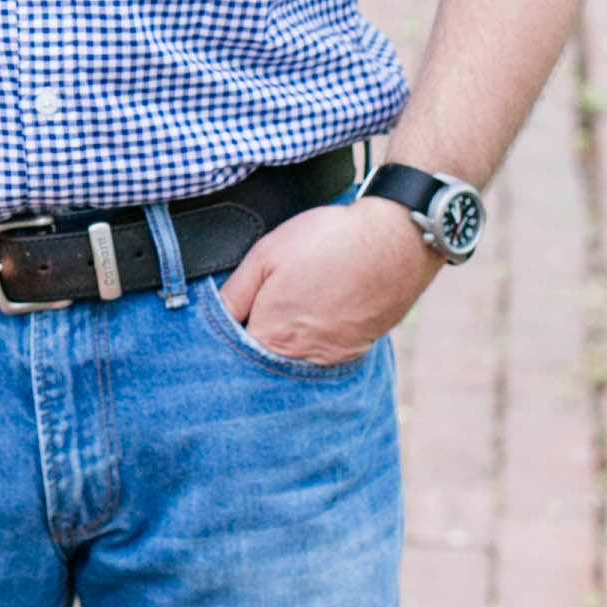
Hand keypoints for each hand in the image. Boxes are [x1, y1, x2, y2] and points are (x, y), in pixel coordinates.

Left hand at [218, 196, 437, 363]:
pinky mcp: (351, 353)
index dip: (225, 339)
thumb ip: (233, 294)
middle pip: (261, 365)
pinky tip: (312, 317)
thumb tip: (213, 317)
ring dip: (282, 348)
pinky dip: (309, 344)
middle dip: (251, 348)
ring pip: (290, 364)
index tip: (226, 323)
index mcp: (270, 336)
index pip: (232, 354)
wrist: (393, 241)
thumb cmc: (326, 242)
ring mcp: (329, 359)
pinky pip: (319, 358)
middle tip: (257, 315)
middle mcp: (299, 358)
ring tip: (287, 313)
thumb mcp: (265, 255)